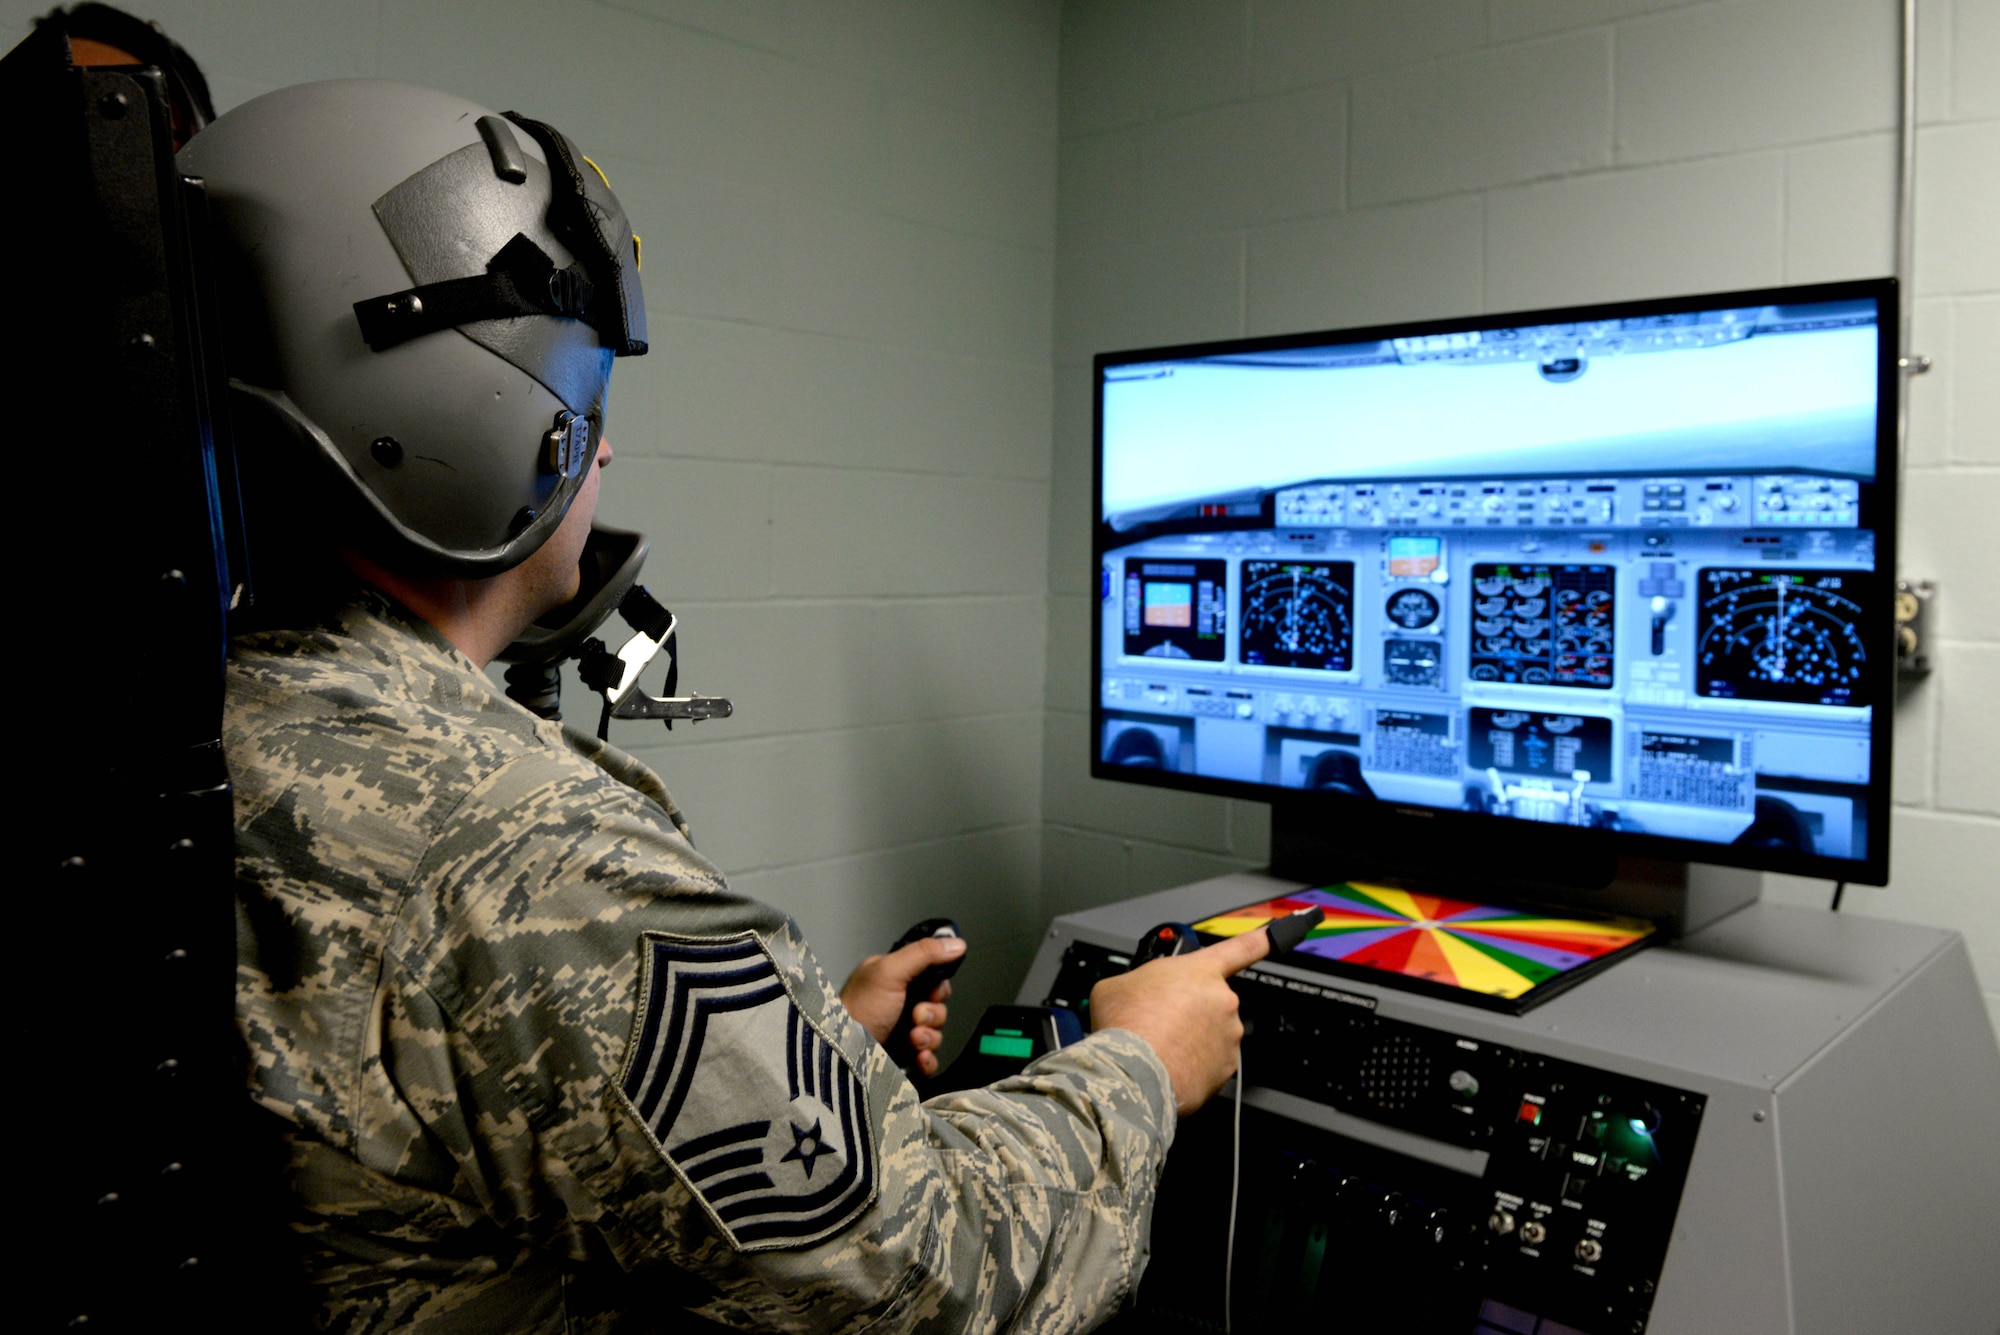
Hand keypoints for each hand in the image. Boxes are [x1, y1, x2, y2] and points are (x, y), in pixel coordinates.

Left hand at [841, 936, 964, 1076]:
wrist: (842, 1052)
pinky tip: (919, 1056)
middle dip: (932, 1014)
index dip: (939, 988)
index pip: (933, 980)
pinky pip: (930, 1058)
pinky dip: (928, 1059)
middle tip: (916, 1016)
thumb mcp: (890, 971)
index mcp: (895, 979)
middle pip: (938, 1007)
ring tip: (912, 1038)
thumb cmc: (858, 1008)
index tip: (932, 993)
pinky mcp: (904, 1057)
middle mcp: (899, 1004)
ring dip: (929, 1037)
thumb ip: (924, 953)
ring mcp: (901, 1032)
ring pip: (936, 1033)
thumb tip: (957, 943)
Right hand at [1087, 929, 1270, 1114]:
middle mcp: (1222, 1000)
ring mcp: (1228, 1035)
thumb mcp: (1117, 985)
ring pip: (1211, 1034)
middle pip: (1210, 1001)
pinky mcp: (1226, 1068)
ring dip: (1191, 1039)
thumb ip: (1138, 982)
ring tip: (1160, 1045)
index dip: (1261, 938)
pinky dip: (1193, 1065)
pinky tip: (1168, 1064)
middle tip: (1159, 1021)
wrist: (1133, 1072)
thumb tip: (1136, 995)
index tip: (1275, 933)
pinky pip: (1210, 1063)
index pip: (1241, 948)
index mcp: (1200, 970)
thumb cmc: (1126, 1025)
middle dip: (1189, 1011)